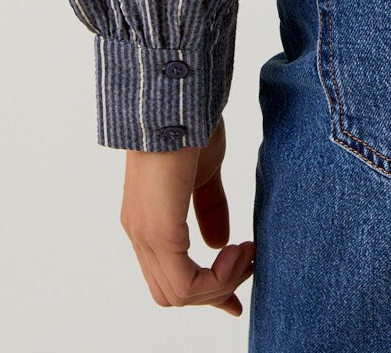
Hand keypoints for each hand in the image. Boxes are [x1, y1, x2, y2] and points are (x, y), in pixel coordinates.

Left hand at [120, 117, 255, 312]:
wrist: (179, 93)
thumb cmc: (191, 123)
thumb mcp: (205, 172)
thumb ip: (209, 207)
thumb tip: (219, 242)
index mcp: (148, 221)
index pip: (168, 279)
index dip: (205, 292)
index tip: (237, 297)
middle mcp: (140, 234)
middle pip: (172, 295)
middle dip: (216, 292)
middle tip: (250, 266)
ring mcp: (146, 234)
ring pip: (178, 295)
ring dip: (221, 284)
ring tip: (248, 251)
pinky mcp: (160, 230)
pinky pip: (185, 284)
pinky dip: (217, 279)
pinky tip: (239, 248)